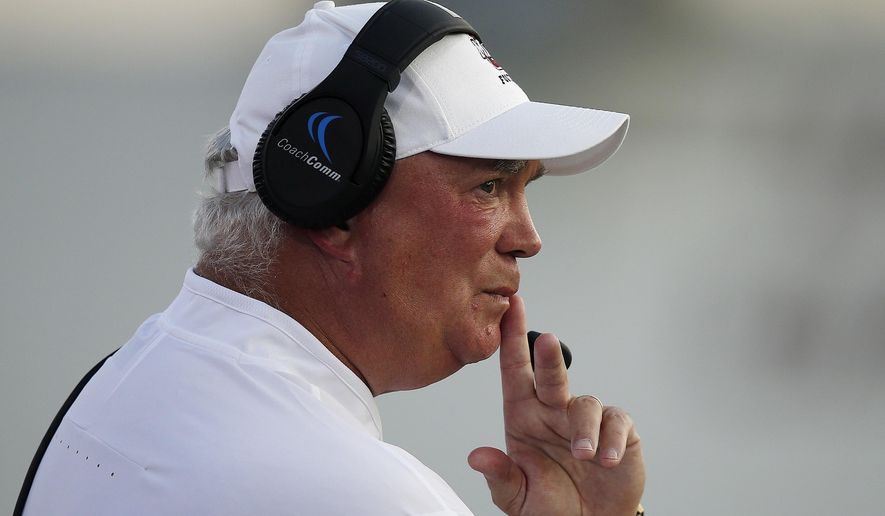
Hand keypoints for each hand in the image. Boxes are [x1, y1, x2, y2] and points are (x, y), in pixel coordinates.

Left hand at [468, 295, 644, 514]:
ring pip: (586, 403)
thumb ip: (501, 477)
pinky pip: (616, 422)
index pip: (515, 372)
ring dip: (584, 428)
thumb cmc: (551, 506)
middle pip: (550, 374)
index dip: (512, 339)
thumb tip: (477, 457)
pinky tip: (605, 460)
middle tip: (546, 341)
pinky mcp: (617, 432)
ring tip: (583, 455)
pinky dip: (610, 440)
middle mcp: (553, 412)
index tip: (511, 307)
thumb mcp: (518, 498)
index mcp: (524, 418)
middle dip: (547, 356)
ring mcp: (585, 420)